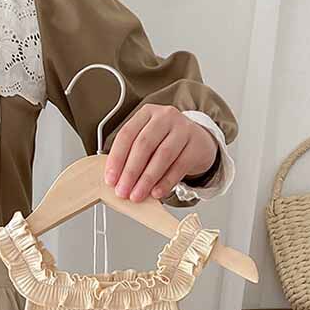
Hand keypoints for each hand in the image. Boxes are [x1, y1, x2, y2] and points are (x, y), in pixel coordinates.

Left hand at [104, 104, 218, 202]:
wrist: (198, 142)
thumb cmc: (166, 143)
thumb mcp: (148, 141)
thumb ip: (131, 156)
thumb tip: (116, 180)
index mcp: (146, 114)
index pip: (127, 134)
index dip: (116, 159)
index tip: (110, 179)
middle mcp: (165, 117)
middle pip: (144, 145)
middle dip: (130, 171)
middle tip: (123, 191)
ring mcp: (183, 129)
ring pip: (162, 156)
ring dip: (146, 179)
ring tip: (137, 195)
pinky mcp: (196, 145)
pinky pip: (179, 166)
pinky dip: (166, 182)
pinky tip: (156, 193)